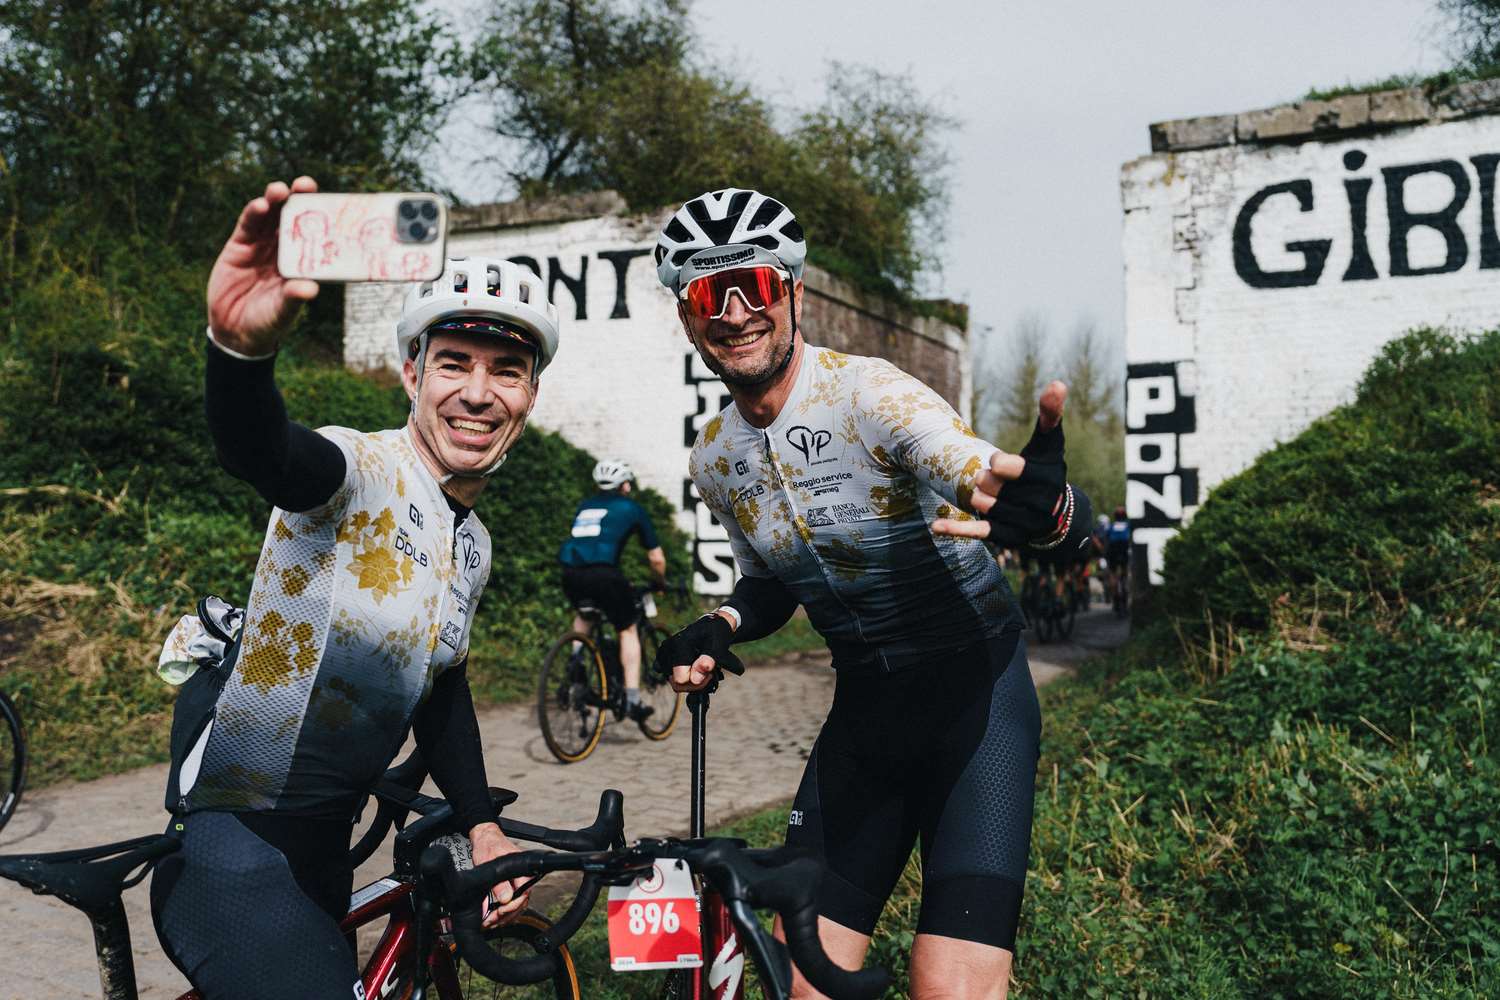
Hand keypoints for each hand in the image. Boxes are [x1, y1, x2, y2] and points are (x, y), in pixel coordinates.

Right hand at [206, 176, 321, 355]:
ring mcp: (262, 245)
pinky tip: (260, 205)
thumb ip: (293, 298)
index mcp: (302, 263)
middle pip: (293, 217)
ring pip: (271, 215)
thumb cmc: (267, 323)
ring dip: (275, 200)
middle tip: (306, 185)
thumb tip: (310, 289)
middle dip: (299, 199)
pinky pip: (248, 224)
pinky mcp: (239, 245)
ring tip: (280, 191)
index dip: (322, 217)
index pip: (316, 234)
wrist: (235, 332)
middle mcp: (285, 250)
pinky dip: (253, 212)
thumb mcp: (282, 312)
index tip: (333, 202)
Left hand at [469, 822, 529, 927]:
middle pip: (521, 903)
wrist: (486, 839)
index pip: (524, 894)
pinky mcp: (512, 887)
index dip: (512, 906)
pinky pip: (511, 903)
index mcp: (522, 870)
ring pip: (517, 906)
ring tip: (490, 922)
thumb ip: (499, 883)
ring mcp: (518, 883)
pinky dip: (503, 913)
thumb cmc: (489, 846)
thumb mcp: (491, 862)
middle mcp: (523, 878)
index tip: (500, 912)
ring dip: (505, 917)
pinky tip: (494, 918)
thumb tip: (506, 899)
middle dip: (507, 915)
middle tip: (492, 921)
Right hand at [654, 613, 743, 691]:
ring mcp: (663, 653)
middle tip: (707, 671)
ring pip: (674, 682)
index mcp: (679, 644)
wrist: (711, 624)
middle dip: (694, 682)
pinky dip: (683, 675)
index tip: (710, 673)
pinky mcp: (663, 658)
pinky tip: (692, 667)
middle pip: (676, 683)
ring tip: (701, 667)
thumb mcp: (718, 644)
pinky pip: (671, 677)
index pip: (681, 679)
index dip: (698, 681)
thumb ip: (708, 660)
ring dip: (690, 679)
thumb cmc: (716, 633)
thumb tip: (695, 679)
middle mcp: (667, 648)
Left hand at [933, 380, 1067, 542]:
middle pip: (990, 484)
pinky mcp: (1008, 538)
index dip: (999, 463)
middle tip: (993, 479)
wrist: (1051, 513)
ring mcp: (1026, 524)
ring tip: (988, 494)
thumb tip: (1057, 383)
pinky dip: (958, 528)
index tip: (998, 462)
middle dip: (986, 478)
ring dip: (978, 496)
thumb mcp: (1047, 443)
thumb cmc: (1042, 469)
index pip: (1008, 467)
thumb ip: (1049, 414)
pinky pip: (980, 532)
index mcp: (1049, 477)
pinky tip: (936, 527)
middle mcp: (1042, 504)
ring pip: (982, 504)